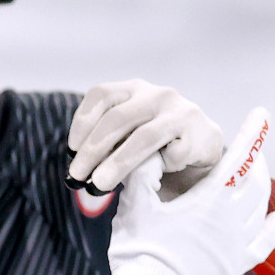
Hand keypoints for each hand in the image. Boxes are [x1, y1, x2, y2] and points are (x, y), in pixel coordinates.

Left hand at [67, 80, 225, 194]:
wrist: (202, 151)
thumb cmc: (155, 146)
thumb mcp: (127, 136)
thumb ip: (108, 144)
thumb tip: (80, 171)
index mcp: (134, 90)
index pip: (101, 95)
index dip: (82, 122)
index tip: (72, 150)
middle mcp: (158, 95)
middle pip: (117, 118)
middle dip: (92, 150)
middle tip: (77, 176)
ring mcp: (182, 113)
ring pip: (144, 137)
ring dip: (117, 163)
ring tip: (99, 185)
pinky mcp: (202, 134)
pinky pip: (173, 154)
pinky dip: (160, 168)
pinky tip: (159, 174)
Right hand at [88, 107, 274, 274]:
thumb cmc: (139, 250)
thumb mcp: (135, 206)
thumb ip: (143, 174)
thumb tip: (148, 148)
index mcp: (208, 200)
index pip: (237, 157)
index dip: (251, 133)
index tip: (262, 113)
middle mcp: (230, 219)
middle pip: (255, 182)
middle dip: (256, 161)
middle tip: (254, 149)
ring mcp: (235, 244)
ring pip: (260, 208)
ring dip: (261, 189)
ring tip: (257, 178)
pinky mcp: (234, 267)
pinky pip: (262, 244)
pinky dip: (271, 229)